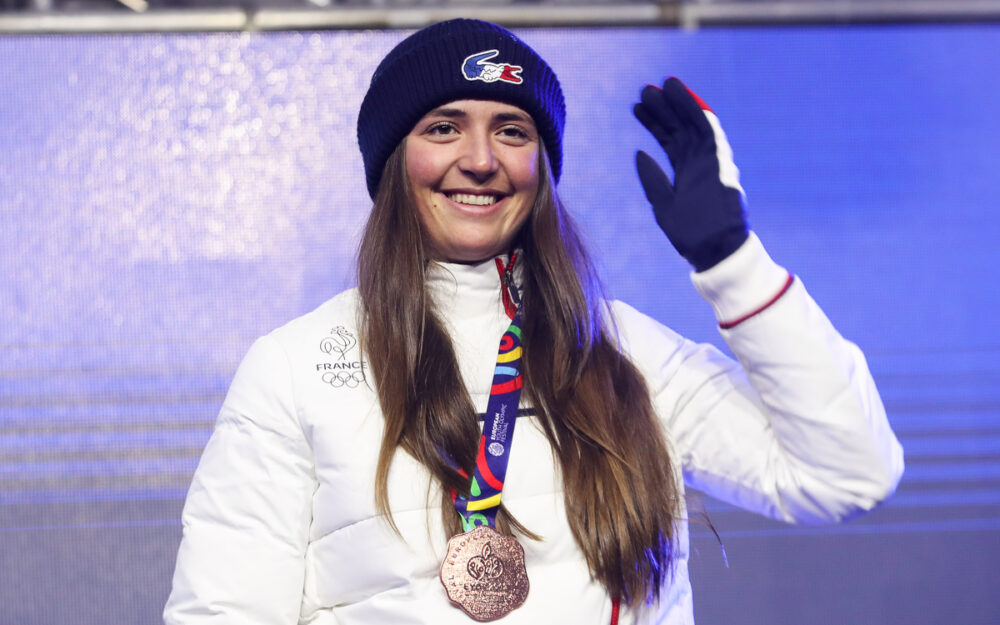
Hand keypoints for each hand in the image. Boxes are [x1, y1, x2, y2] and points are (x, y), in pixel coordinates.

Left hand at [634, 77, 748, 271]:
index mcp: (685, 172)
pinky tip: (686, 98)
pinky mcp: (720, 164)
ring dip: (680, 105)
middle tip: (645, 90)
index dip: (654, 123)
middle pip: (679, 128)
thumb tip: (639, 153)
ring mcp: (709, 162)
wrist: (712, 250)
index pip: (668, 140)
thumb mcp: (662, 205)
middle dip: (664, 109)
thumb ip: (652, 179)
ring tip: (662, 86)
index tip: (637, 107)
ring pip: (693, 125)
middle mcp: (698, 163)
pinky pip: (710, 133)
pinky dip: (699, 114)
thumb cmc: (689, 234)